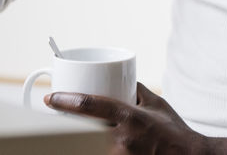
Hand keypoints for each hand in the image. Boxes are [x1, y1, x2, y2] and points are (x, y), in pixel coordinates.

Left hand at [46, 83, 211, 154]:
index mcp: (129, 117)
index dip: (66, 101)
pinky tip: (108, 144)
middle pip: (86, 128)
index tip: (51, 98)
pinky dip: (100, 146)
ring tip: (99, 133)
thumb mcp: (156, 103)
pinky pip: (104, 151)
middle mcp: (121, 138)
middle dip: (75, 124)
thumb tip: (121, 79)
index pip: (90, 105)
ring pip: (94, 143)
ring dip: (90, 138)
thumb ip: (136, 90)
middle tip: (65, 117)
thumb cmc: (174, 132)